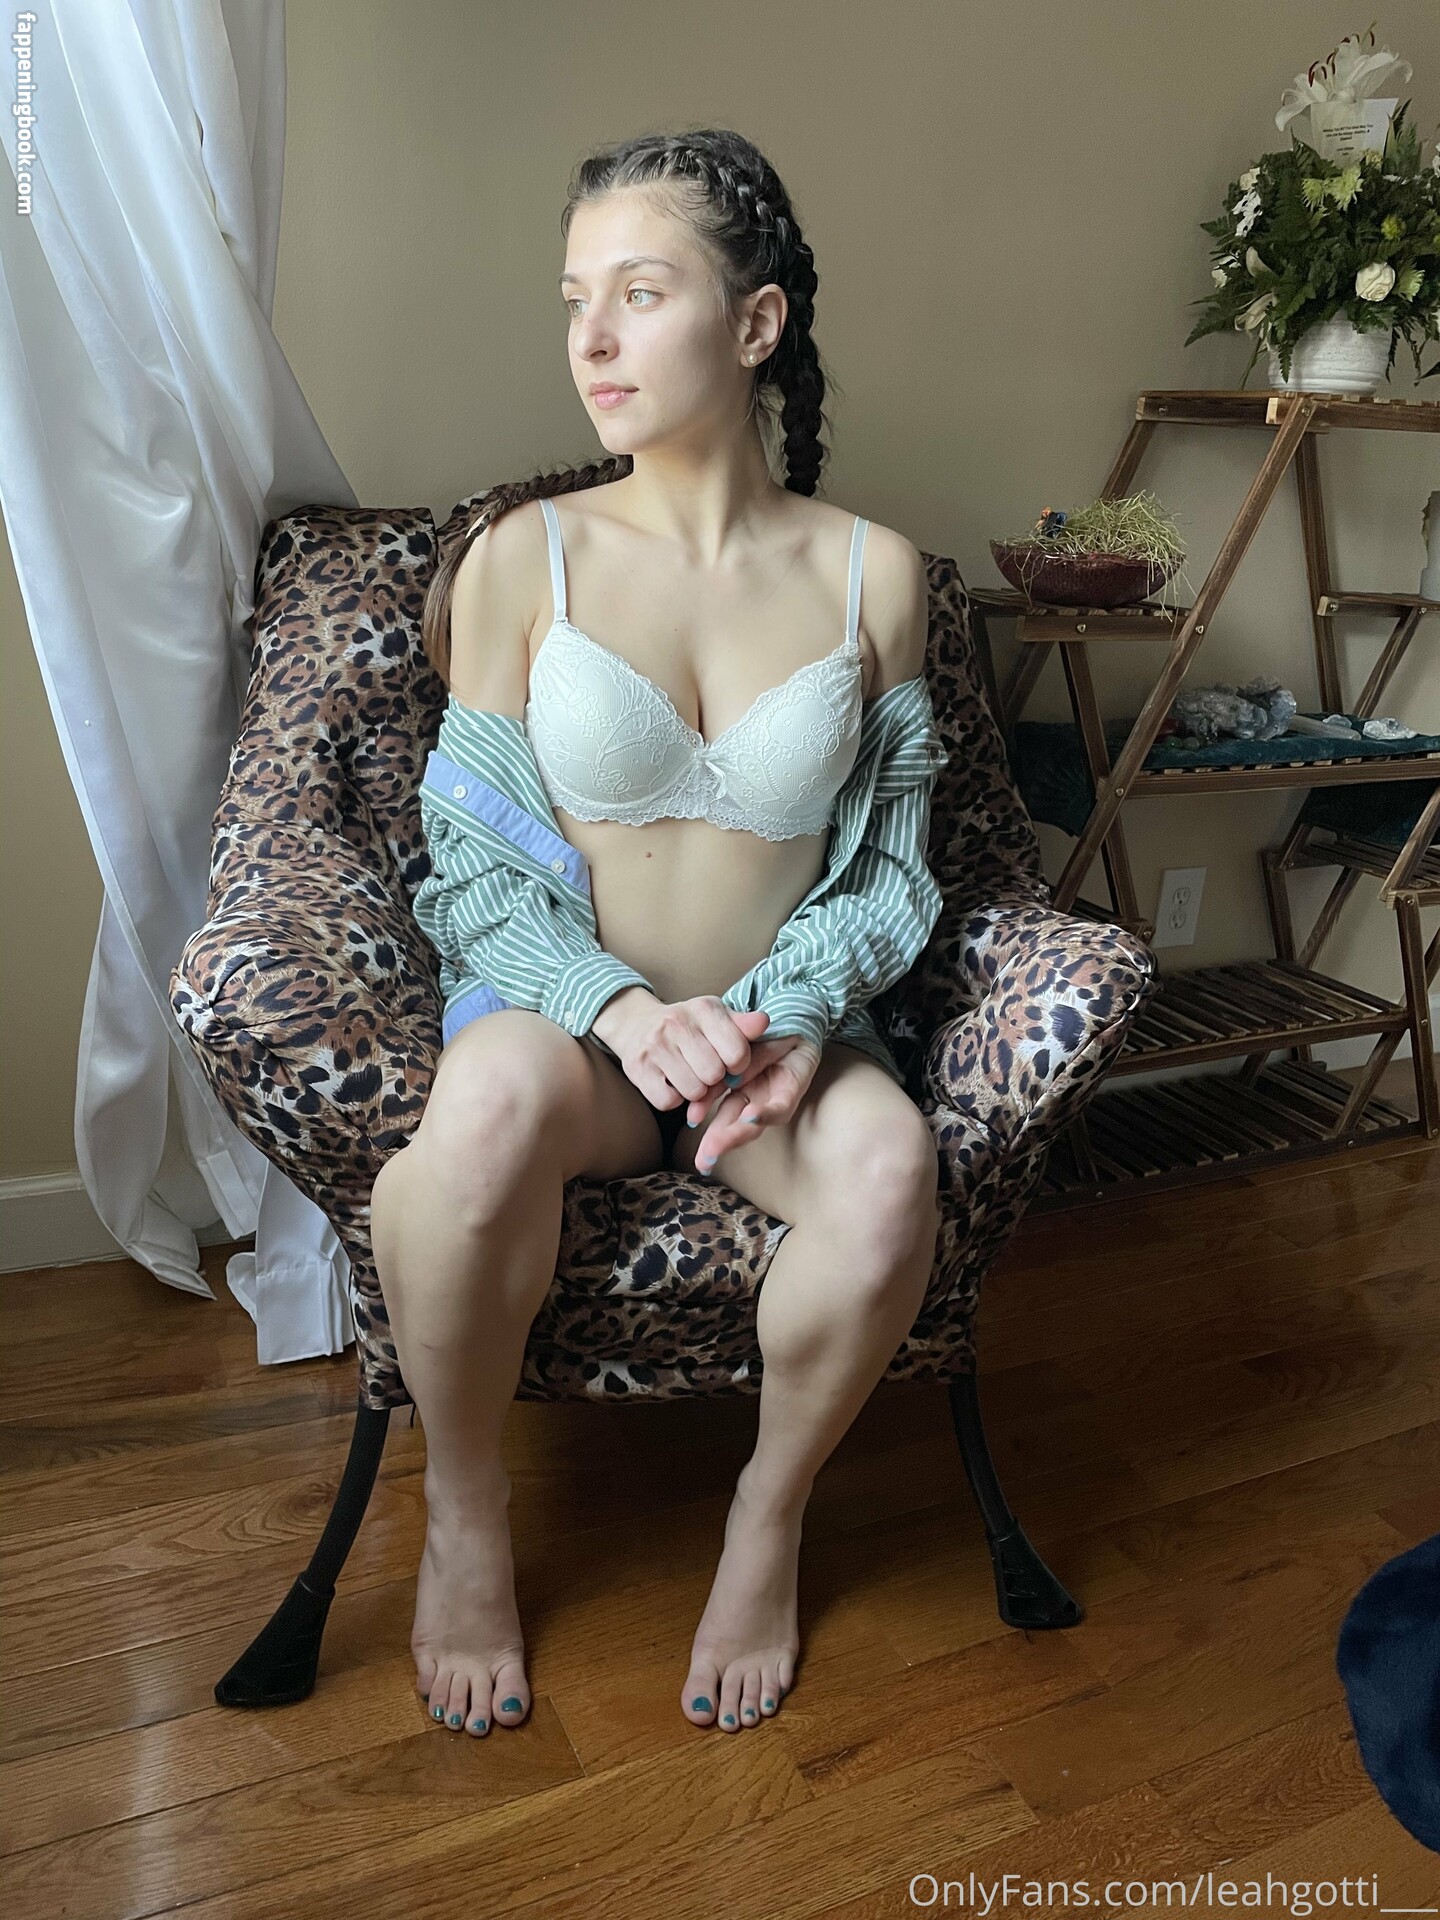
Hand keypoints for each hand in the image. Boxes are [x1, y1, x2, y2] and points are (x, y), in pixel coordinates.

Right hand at [594, 990, 771, 1110]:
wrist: (635, 1024)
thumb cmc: (687, 1025)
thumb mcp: (716, 1018)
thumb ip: (742, 1025)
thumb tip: (763, 1022)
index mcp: (704, 1009)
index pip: (737, 1052)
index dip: (738, 1064)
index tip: (728, 1060)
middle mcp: (677, 1024)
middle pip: (714, 1075)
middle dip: (714, 1078)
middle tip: (705, 1068)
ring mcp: (654, 1047)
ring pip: (693, 1091)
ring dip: (695, 1090)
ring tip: (688, 1073)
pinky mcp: (637, 1069)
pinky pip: (669, 1102)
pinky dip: (673, 1099)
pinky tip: (671, 1081)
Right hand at [688, 1032, 822, 1171]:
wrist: (799, 1028)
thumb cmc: (767, 1041)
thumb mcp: (737, 1052)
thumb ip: (722, 1069)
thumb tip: (705, 1083)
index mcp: (738, 1095)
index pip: (716, 1110)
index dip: (703, 1115)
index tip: (690, 1122)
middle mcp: (753, 1103)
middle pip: (732, 1127)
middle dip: (716, 1145)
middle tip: (701, 1161)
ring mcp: (771, 1104)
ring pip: (752, 1126)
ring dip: (734, 1136)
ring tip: (715, 1147)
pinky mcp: (790, 1096)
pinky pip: (776, 1109)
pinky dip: (763, 1114)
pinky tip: (749, 1115)